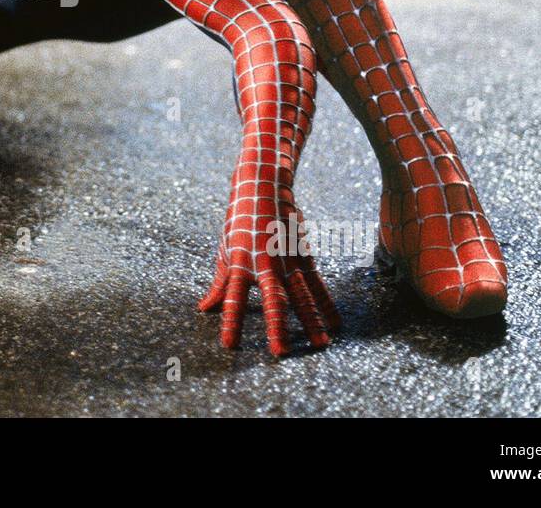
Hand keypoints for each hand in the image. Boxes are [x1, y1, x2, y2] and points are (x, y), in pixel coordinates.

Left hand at [199, 180, 340, 355]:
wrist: (263, 187)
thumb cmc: (239, 222)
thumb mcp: (224, 250)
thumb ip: (218, 283)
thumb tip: (204, 309)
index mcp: (239, 263)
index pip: (232, 298)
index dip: (231, 322)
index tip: (230, 345)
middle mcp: (265, 264)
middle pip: (272, 300)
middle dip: (276, 327)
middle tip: (280, 352)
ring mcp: (287, 260)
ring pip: (302, 295)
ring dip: (311, 322)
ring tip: (320, 345)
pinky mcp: (303, 256)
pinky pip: (317, 285)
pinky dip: (327, 305)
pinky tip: (335, 324)